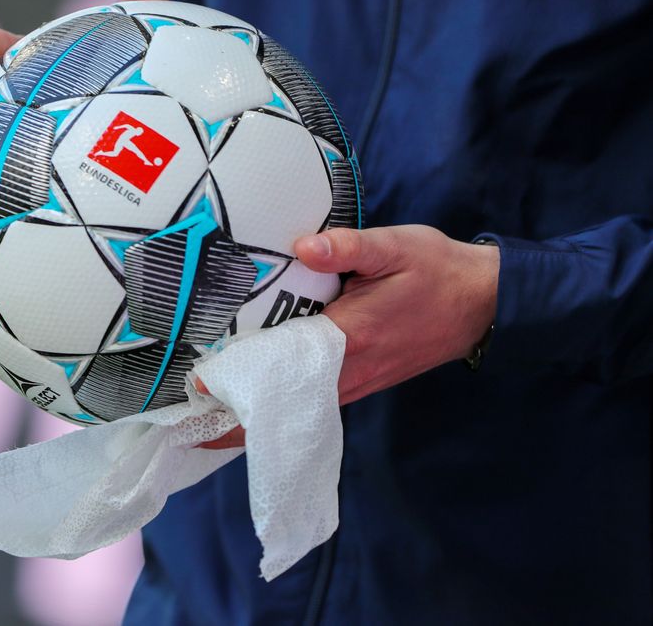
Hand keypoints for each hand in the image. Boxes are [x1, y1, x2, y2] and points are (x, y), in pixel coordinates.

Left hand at [197, 225, 499, 448]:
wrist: (482, 305)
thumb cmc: (436, 271)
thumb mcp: (397, 247)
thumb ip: (349, 247)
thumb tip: (303, 246)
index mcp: (351, 336)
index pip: (284, 363)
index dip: (240, 376)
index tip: (198, 386)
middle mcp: (350, 370)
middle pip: (282, 401)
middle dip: (235, 413)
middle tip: (185, 418)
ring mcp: (356, 383)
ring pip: (295, 411)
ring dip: (253, 419)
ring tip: (203, 420)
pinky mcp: (360, 384)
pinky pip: (310, 405)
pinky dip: (278, 413)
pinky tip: (250, 410)